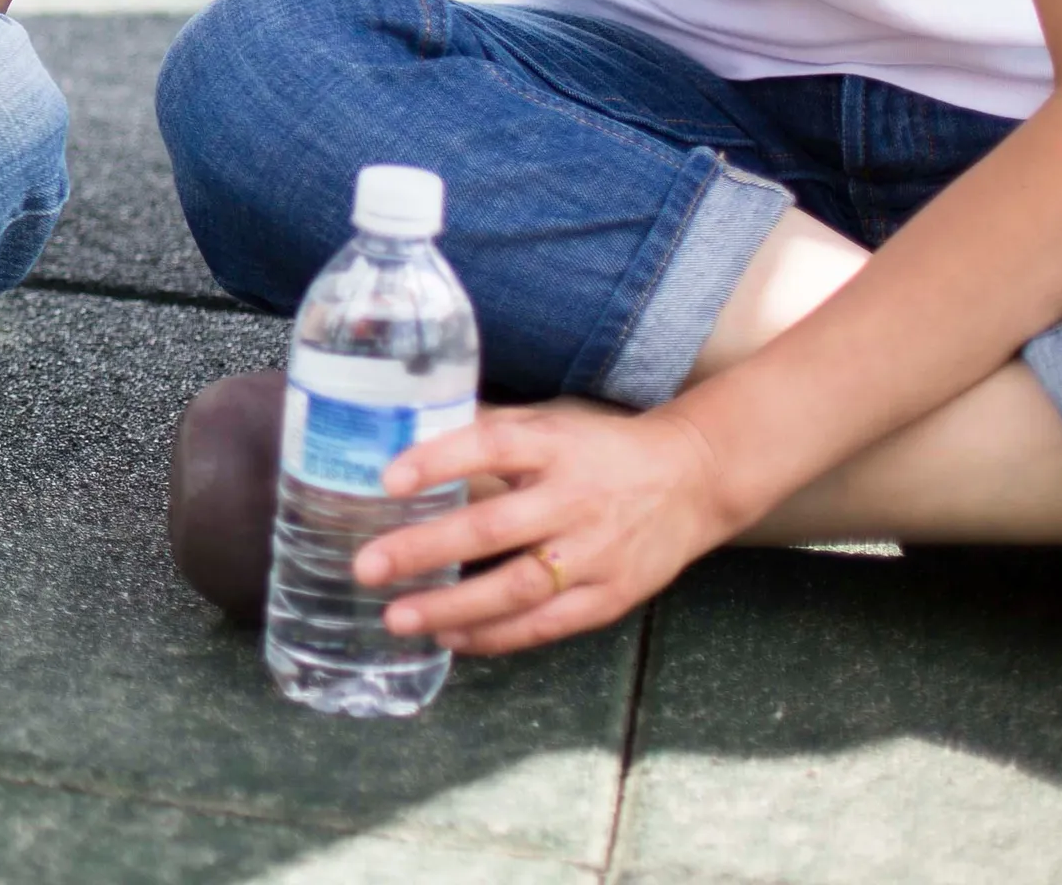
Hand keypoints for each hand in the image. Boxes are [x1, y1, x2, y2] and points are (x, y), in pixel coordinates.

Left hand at [350, 401, 754, 655]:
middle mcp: (574, 499)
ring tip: (398, 617)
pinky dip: (496, 635)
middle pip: (495, 527)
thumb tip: (405, 430)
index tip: (389, 479)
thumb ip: (488, 432)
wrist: (692, 480)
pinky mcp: (611, 596)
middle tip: (368, 567)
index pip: (492, 445)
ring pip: (518, 587)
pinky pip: (546, 624)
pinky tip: (450, 637)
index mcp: (554, 446)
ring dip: (453, 606)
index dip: (440, 460)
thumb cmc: (598, 450)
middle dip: (427, 549)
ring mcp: (595, 553)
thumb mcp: (549, 424)